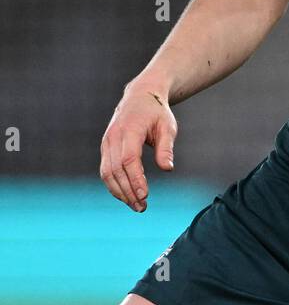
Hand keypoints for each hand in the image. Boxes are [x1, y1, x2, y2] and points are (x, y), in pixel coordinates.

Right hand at [100, 81, 176, 211]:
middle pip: (115, 170)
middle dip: (128, 191)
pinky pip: (106, 170)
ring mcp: (106, 142)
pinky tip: (127, 195)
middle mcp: (113, 137)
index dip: (135, 179)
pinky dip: (114, 185)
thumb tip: (167, 168)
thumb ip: (166, 147)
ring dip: (120, 192)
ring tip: (136, 205)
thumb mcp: (167, 127)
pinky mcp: (105, 148)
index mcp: (129, 130)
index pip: (129, 159)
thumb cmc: (156, 113)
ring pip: (107, 173)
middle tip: (143, 207)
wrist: (140, 97)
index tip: (145, 195)